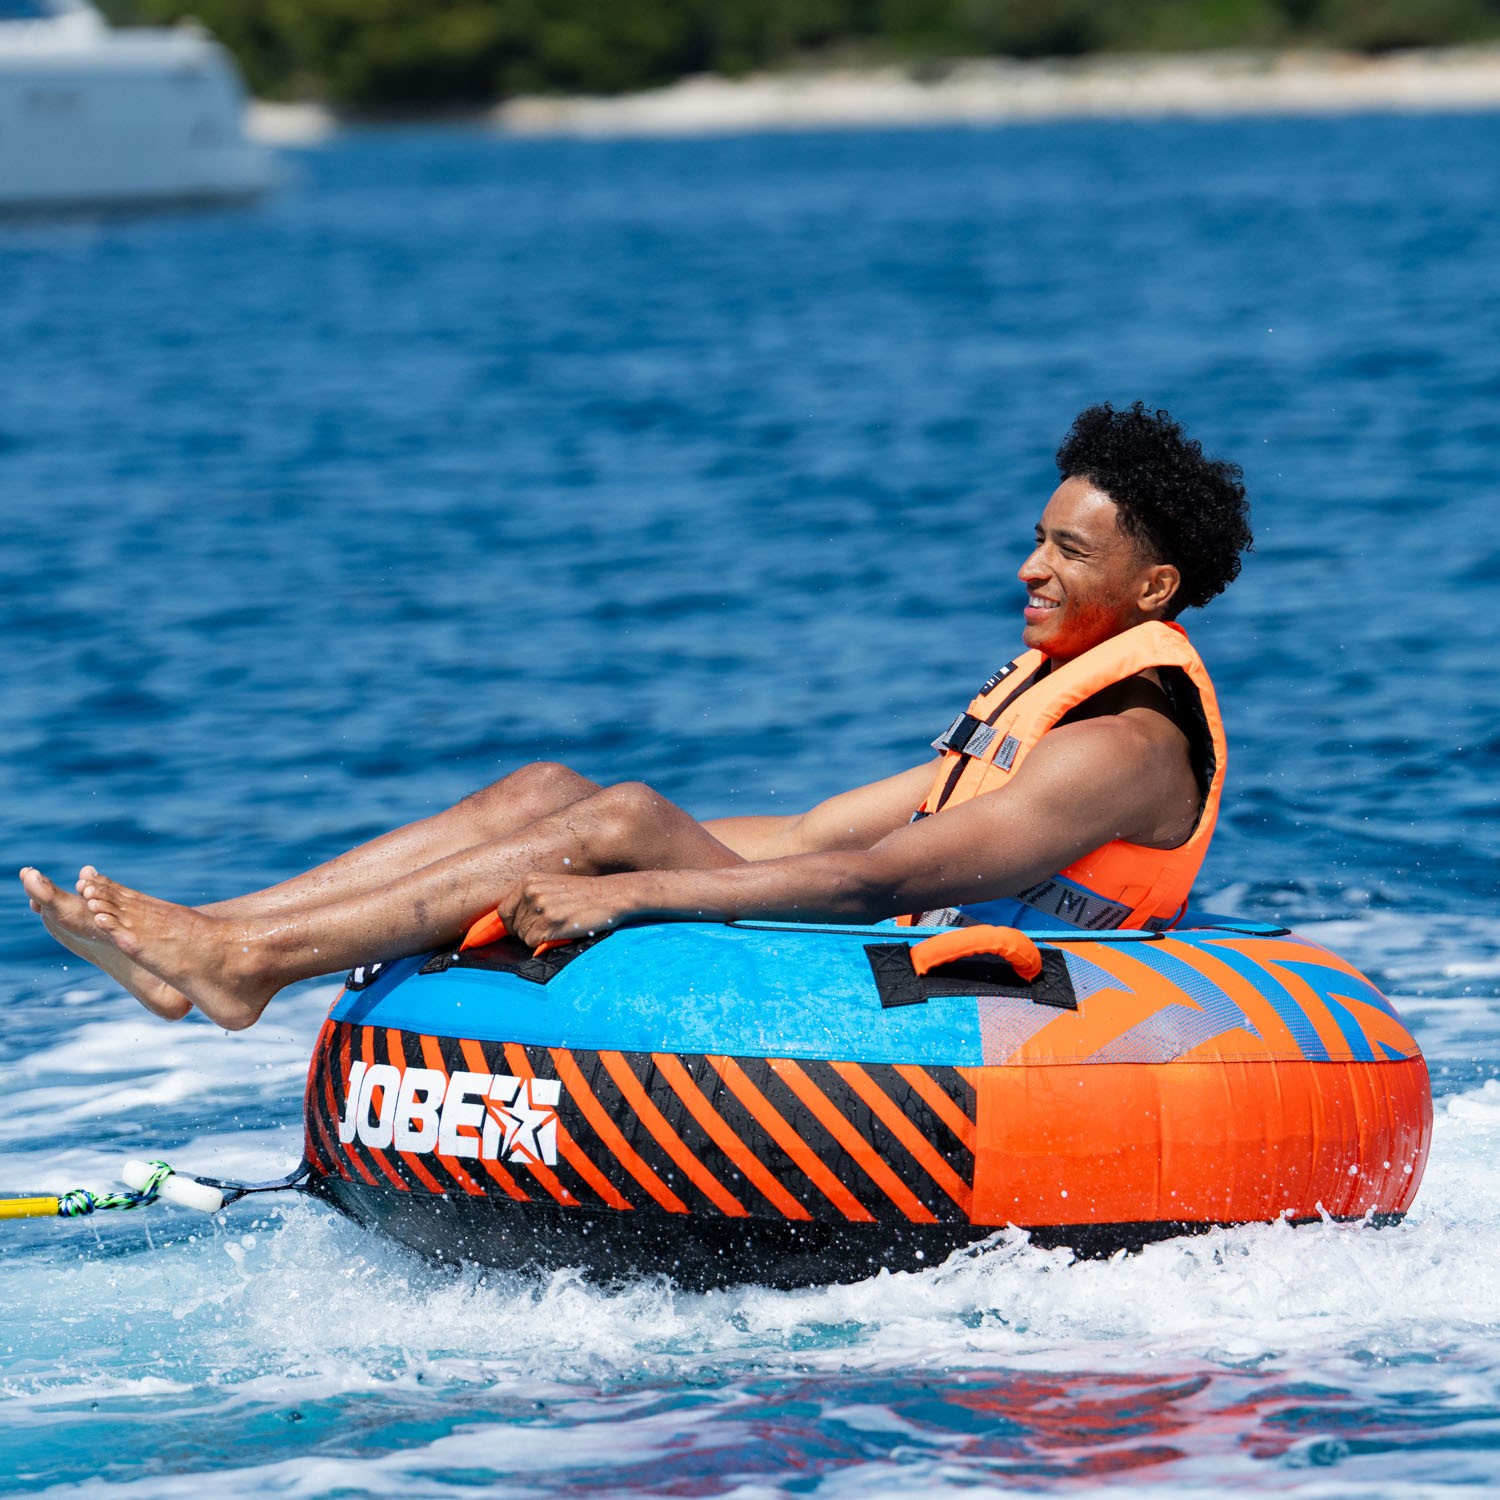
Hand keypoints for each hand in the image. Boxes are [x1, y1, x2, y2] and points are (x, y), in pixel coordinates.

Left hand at [498, 872, 640, 949]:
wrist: (610, 896)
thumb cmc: (582, 894)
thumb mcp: (552, 887)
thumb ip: (530, 898)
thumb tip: (507, 922)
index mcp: (529, 881)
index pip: (503, 911)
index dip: (511, 924)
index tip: (520, 929)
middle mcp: (531, 892)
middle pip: (512, 926)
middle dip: (525, 932)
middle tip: (546, 928)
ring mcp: (540, 907)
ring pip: (522, 936)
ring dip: (536, 938)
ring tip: (556, 927)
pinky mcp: (550, 923)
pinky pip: (532, 942)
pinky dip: (543, 943)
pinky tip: (559, 933)